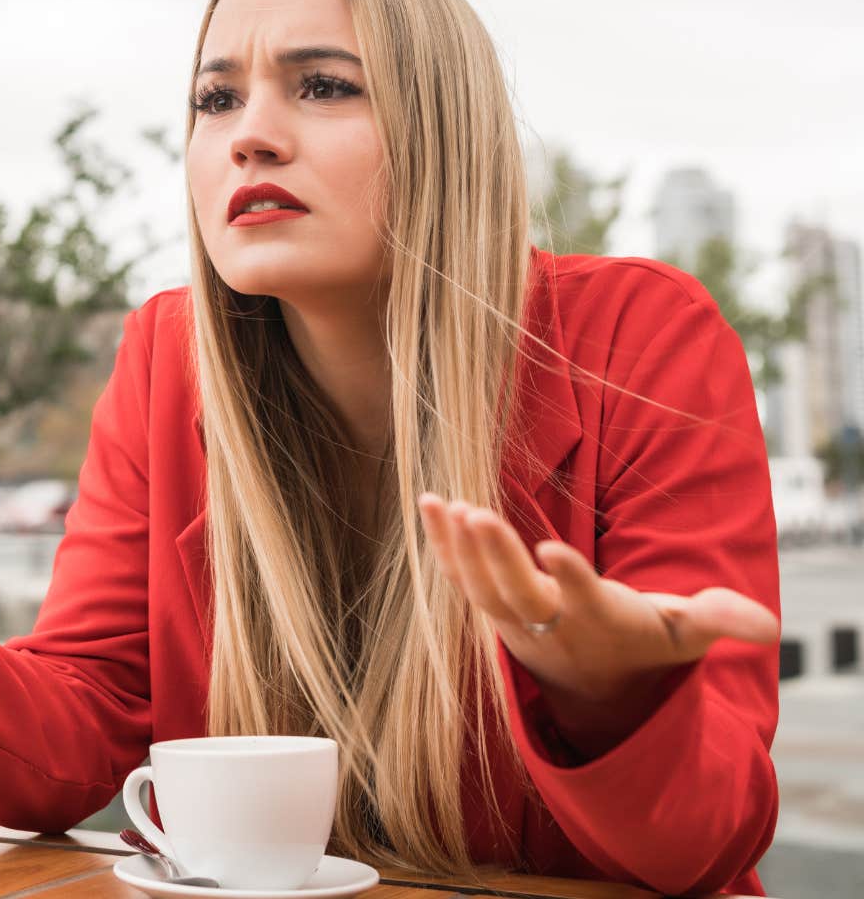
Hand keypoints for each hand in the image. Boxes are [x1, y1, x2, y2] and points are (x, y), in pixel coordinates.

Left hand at [416, 493, 777, 751]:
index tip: (551, 548)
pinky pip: (461, 576)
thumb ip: (720, 621)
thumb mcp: (687, 635)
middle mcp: (550, 624)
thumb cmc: (645, 646)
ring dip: (459, 547)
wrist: (598, 691)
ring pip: (480, 586)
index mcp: (599, 622)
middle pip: (517, 593)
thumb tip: (767, 625)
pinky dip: (443, 545)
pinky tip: (429, 505)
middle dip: (495, 555)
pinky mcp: (492, 609)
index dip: (568, 577)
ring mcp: (514, 620)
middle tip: (473, 513)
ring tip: (443, 504)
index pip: (581, 600)